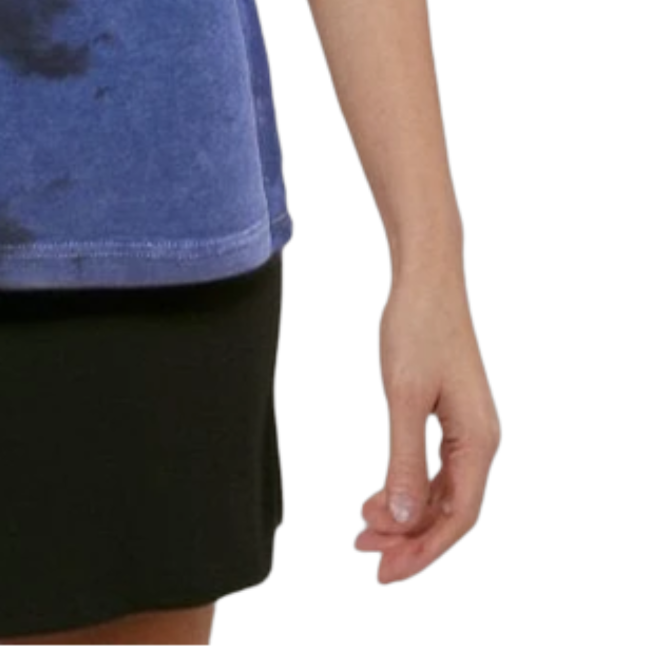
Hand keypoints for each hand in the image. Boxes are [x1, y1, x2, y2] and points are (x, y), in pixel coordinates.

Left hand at [356, 261, 500, 580]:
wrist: (427, 277)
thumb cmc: (417, 327)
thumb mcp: (404, 396)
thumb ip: (405, 461)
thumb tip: (406, 521)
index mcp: (479, 441)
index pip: (457, 516)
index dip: (424, 550)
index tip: (384, 569)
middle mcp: (482, 441)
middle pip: (451, 511)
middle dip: (410, 538)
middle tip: (364, 552)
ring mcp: (470, 429)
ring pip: (442, 492)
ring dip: (407, 516)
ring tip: (364, 529)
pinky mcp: (453, 415)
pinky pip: (437, 469)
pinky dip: (410, 488)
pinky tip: (381, 497)